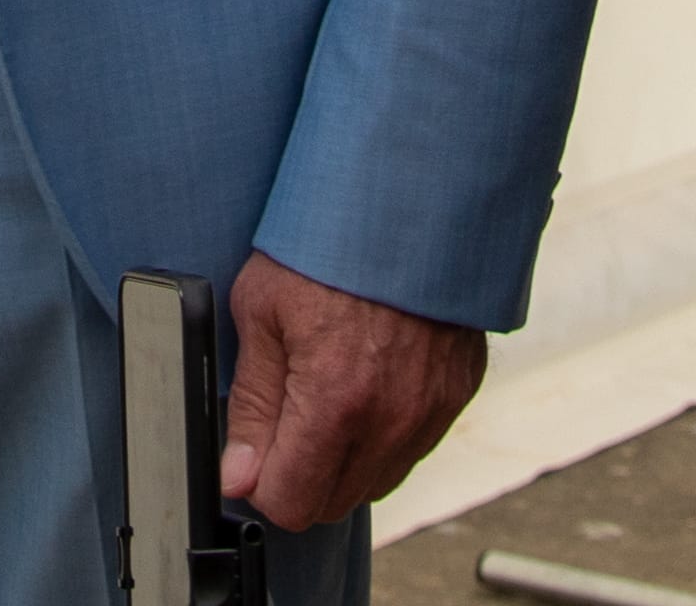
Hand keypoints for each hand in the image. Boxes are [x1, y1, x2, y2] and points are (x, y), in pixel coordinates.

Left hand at [213, 254, 479, 531]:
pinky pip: (411, 446)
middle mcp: (392, 420)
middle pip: (333, 502)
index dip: (260, 483)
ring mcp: (431, 410)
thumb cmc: (330, 241)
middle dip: (299, 474)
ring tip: (327, 387)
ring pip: (375, 481)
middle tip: (285, 412)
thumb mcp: (262, 311)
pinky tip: (367, 377)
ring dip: (344, 457)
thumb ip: (251, 406)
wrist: (410, 193)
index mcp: (336, 403)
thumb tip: (238, 475)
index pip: (291, 503)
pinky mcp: (457, 393)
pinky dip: (384, 431)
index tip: (252, 453)